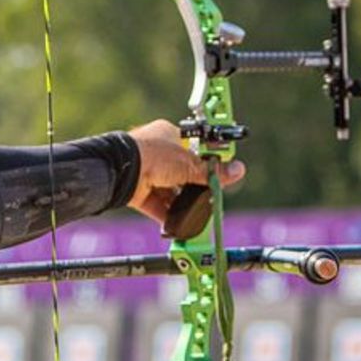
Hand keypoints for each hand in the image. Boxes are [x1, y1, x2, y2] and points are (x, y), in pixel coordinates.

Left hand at [126, 119, 245, 224]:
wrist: (122, 168)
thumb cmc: (152, 154)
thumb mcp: (189, 163)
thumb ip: (212, 171)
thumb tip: (237, 170)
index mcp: (169, 135)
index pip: (195, 148)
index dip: (208, 160)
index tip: (221, 172)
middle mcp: (157, 153)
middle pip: (183, 172)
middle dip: (195, 185)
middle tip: (209, 196)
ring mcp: (146, 172)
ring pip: (169, 191)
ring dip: (181, 202)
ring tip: (196, 212)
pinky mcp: (138, 192)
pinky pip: (156, 206)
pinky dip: (167, 216)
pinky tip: (179, 224)